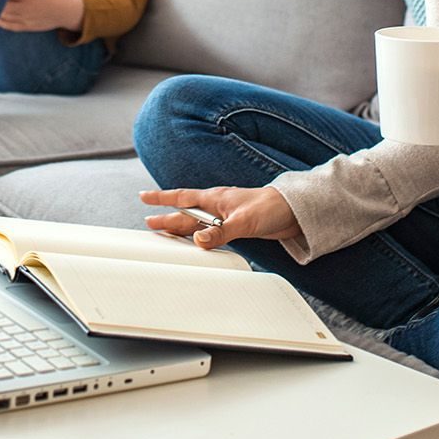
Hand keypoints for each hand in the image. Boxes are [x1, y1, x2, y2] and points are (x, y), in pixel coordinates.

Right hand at [139, 185, 301, 249]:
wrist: (294, 211)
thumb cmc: (271, 207)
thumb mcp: (243, 221)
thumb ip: (220, 232)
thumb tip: (198, 241)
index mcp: (215, 198)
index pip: (182, 197)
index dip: (162, 198)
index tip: (143, 197)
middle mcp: (217, 206)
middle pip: (186, 213)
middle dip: (167, 218)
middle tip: (149, 223)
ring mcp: (226, 215)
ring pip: (197, 223)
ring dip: (182, 228)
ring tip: (166, 234)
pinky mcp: (236, 225)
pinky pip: (210, 232)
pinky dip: (200, 236)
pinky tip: (197, 241)